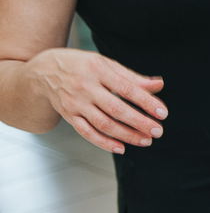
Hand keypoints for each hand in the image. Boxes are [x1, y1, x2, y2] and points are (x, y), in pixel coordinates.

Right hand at [29, 48, 166, 152]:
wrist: (44, 71)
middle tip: (157, 130)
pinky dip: (104, 143)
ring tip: (146, 140)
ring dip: (127, 135)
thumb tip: (158, 85)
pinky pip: (87, 133)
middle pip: (116, 109)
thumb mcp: (106, 64)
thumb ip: (133, 77)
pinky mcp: (69, 116)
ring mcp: (75, 104)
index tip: (162, 112)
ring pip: (103, 124)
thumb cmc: (81, 66)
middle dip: (139, 122)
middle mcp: (85, 87)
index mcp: (98, 70)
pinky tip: (121, 147)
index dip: (146, 102)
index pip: (126, 88)